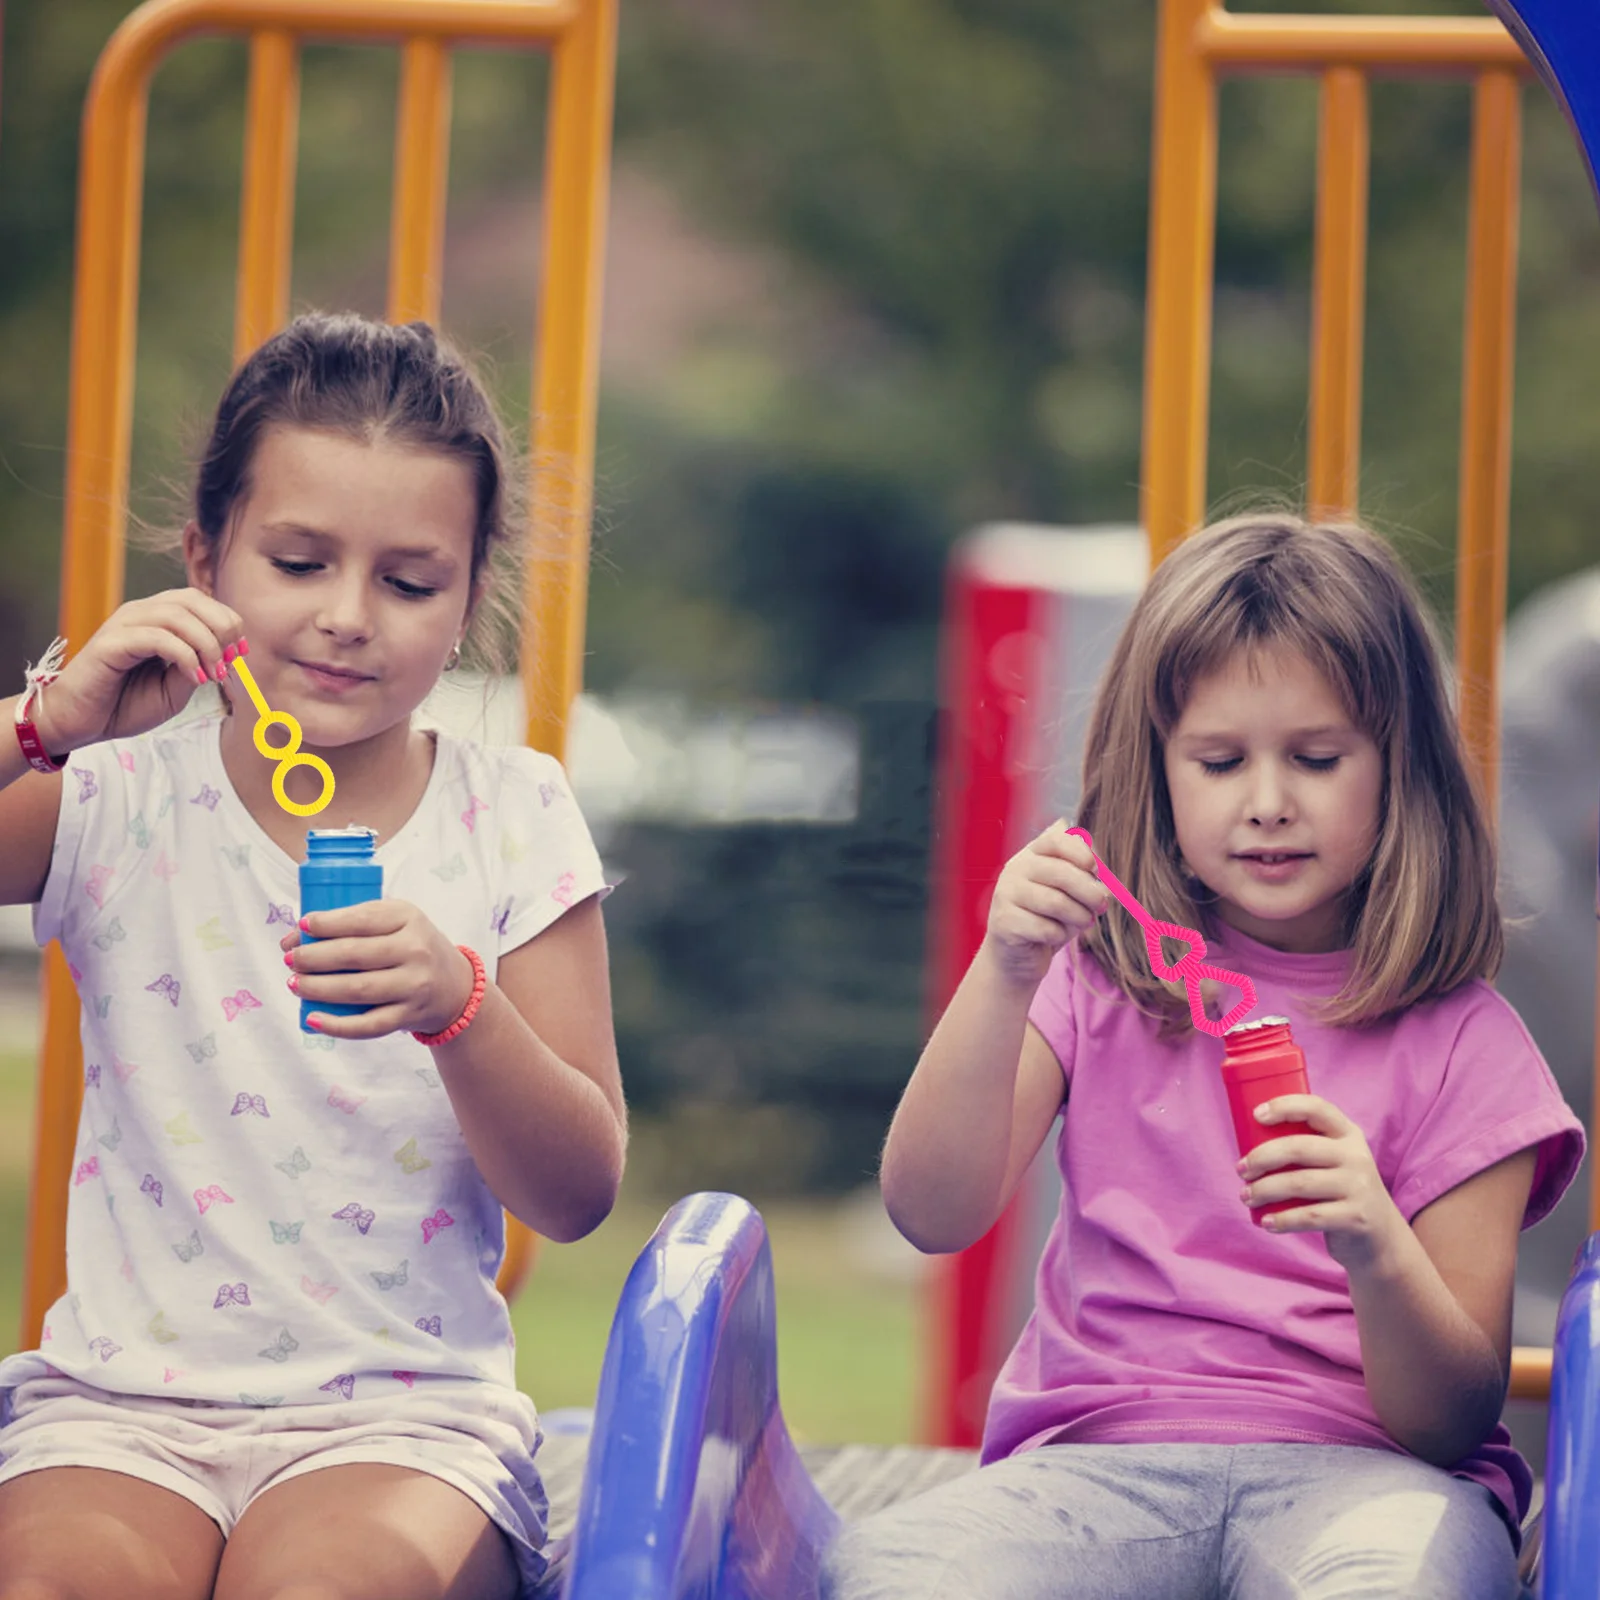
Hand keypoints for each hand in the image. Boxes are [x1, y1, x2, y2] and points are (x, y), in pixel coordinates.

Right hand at [35, 589, 245, 751]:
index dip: (228, 622)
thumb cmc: (126, 705)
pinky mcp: (111, 643)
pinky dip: (185, 656)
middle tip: (229, 661)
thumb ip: (198, 667)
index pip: (200, 601)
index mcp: (157, 620)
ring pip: (177, 614)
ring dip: (206, 644)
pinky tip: (194, 678)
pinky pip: (157, 637)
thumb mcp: (175, 689)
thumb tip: (226, 655)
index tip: (240, 653)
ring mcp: (124, 625)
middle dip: (222, 627)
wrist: (81, 723)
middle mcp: (140, 614)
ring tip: (213, 674)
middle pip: (192, 599)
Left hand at [281, 899, 475, 1039]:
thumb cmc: (413, 947)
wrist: (456, 986)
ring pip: (357, 990)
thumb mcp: (397, 922)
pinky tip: (312, 1019)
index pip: (362, 920)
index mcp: (409, 919)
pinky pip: (368, 1025)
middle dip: (313, 958)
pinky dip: (337, 1025)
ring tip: (294, 984)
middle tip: (291, 960)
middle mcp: (415, 951)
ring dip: (318, 988)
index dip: (327, 924)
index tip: (302, 926)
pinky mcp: (409, 1016)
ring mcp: (414, 985)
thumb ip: (353, 923)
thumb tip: (294, 937)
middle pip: (354, 955)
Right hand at [982, 819, 1109, 987]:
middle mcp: (1014, 869)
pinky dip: (1059, 935)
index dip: (1080, 853)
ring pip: (1056, 902)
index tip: (1096, 870)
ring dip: (1079, 916)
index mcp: (1030, 855)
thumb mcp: (1069, 895)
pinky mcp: (1003, 922)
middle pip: (1060, 873)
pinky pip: (1045, 928)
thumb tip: (1105, 881)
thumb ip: (1084, 879)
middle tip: (1102, 905)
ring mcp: (1005, 894)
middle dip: (1089, 892)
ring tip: (1084, 922)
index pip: (1055, 840)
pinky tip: (1055, 936)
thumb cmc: (1048, 919)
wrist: (1018, 955)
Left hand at [1238, 1094, 1405, 1270]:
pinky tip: (1265, 1222)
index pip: (1316, 1108)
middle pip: (1299, 1147)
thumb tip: (1248, 1143)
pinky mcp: (1356, 1217)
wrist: (1381, 1238)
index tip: (1256, 1115)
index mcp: (1347, 1134)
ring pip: (1299, 1183)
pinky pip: (1310, 1216)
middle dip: (1262, 1157)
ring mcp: (1359, 1187)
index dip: (1284, 1107)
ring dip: (1264, 1189)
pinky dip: (1282, 1220)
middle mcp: (1356, 1156)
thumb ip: (1306, 1147)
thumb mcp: (1334, 1161)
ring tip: (1246, 1196)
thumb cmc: (1340, 1191)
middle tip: (1241, 1170)